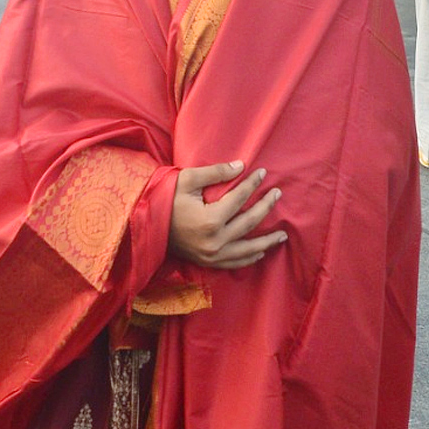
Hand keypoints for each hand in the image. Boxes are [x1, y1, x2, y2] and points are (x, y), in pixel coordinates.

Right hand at [169, 162, 284, 269]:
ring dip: (267, 241)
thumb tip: (241, 166)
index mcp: (209, 220)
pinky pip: (235, 262)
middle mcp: (214, 241)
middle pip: (249, 222)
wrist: (145, 226)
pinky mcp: (208, 262)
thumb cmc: (165, 199)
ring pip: (248, 248)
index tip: (263, 173)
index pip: (239, 199)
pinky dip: (250, 257)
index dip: (252, 184)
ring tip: (283, 234)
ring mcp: (212, 255)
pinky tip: (261, 251)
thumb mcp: (187, 180)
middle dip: (266, 206)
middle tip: (278, 194)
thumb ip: (215, 173)